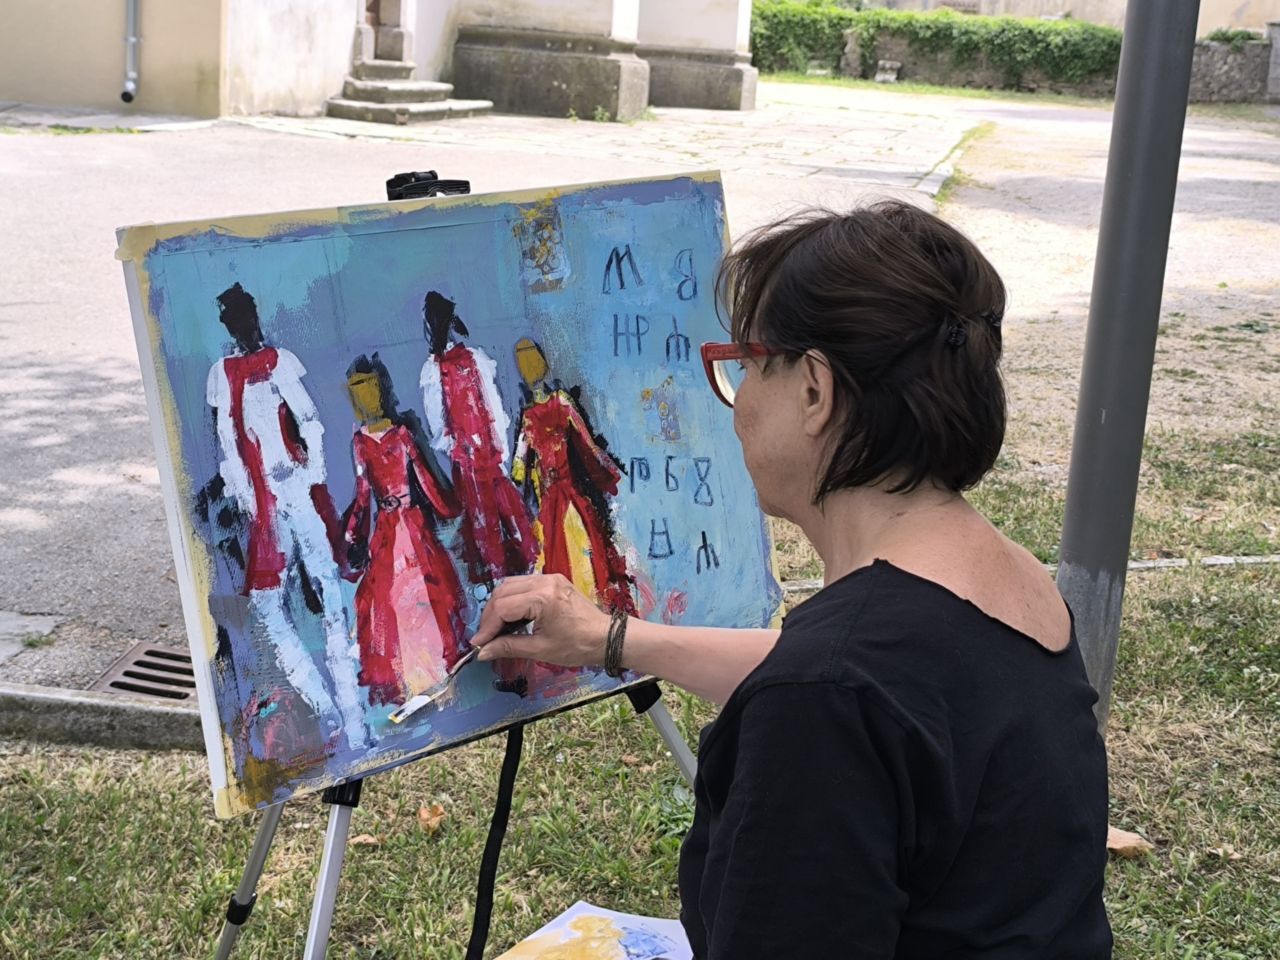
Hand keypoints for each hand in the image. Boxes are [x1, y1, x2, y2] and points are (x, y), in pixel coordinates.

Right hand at [472, 574, 610, 667]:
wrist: (607, 638)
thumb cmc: (578, 646)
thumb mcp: (541, 649)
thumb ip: (508, 647)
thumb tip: (483, 652)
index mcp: (542, 597)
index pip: (502, 607)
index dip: (487, 627)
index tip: (478, 644)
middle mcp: (544, 581)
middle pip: (503, 592)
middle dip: (490, 615)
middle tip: (486, 638)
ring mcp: (550, 578)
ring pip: (511, 585)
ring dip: (500, 606)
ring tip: (496, 629)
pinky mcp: (553, 581)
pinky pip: (524, 585)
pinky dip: (513, 600)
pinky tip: (511, 618)